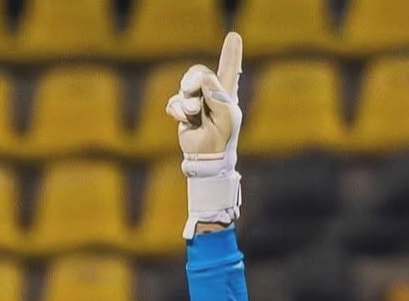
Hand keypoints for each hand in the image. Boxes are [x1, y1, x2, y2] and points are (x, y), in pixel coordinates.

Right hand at [167, 32, 243, 238]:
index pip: (229, 68)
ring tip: (194, 114)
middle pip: (199, 72)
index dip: (231, 52)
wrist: (206, 157)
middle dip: (193, 79)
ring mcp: (195, 101)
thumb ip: (218, 96)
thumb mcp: (226, 117)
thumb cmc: (222, 138)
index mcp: (227, 93)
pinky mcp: (182, 111)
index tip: (234, 36)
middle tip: (192, 88)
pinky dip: (178, 110)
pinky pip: (174, 102)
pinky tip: (185, 121)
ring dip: (187, 100)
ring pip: (184, 87)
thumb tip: (205, 78)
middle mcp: (211, 94)